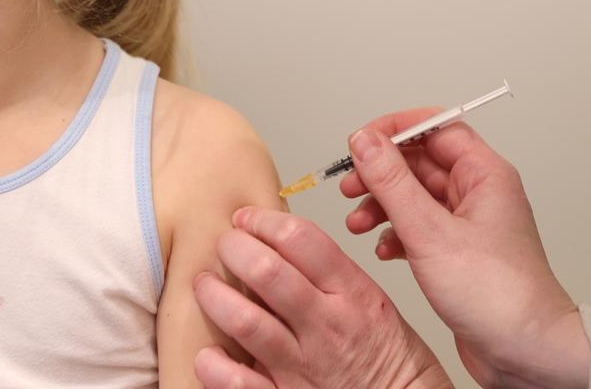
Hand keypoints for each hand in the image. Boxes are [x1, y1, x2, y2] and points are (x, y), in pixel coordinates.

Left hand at [193, 209, 452, 388]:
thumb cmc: (385, 353)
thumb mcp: (370, 298)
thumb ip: (325, 270)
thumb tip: (272, 239)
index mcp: (351, 293)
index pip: (300, 238)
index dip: (263, 220)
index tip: (245, 218)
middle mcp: (326, 326)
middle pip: (267, 272)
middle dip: (234, 248)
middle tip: (224, 244)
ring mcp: (304, 366)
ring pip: (245, 321)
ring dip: (214, 296)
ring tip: (204, 285)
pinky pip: (238, 383)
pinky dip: (215, 365)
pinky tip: (209, 352)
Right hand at [341, 111, 590, 388]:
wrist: (528, 354)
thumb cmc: (500, 297)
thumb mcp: (430, 232)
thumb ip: (392, 182)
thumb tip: (365, 141)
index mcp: (484, 175)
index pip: (435, 127)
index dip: (394, 130)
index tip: (361, 143)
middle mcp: (478, 193)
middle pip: (419, 162)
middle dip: (379, 173)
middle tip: (351, 186)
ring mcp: (467, 223)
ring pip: (414, 195)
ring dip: (381, 204)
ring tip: (357, 221)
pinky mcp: (457, 251)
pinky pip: (417, 226)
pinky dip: (394, 232)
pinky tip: (381, 248)